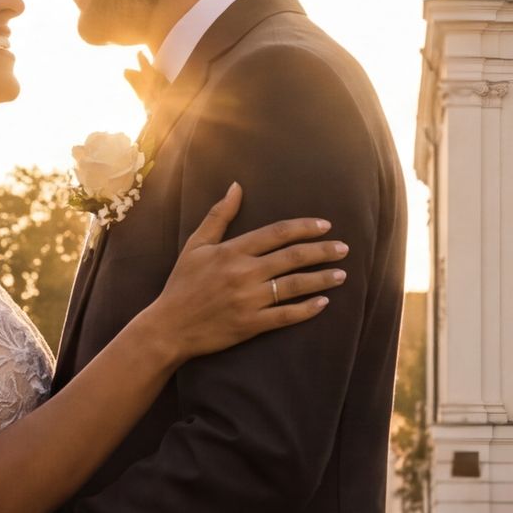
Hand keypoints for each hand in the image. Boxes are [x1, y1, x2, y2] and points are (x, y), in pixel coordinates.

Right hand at [152, 183, 346, 359]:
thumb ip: (219, 216)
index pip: (277, 233)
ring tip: (341, 274)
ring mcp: (248, 300)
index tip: (325, 226)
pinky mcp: (250, 324)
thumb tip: (236, 186)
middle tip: (343, 249)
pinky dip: (306, 309)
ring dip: (321, 278)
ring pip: (294, 285)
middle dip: (322, 251)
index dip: (304, 227)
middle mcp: (243, 273)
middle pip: (292, 257)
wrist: (169, 327)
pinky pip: (285, 315)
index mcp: (232, 251)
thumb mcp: (196, 245)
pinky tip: (323, 303)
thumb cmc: (183, 284)